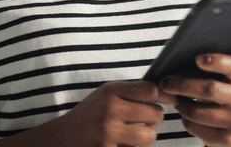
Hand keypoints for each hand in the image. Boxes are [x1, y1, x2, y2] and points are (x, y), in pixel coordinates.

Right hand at [54, 80, 176, 146]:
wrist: (63, 137)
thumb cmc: (90, 113)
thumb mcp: (105, 94)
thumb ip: (130, 92)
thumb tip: (165, 93)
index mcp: (110, 91)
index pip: (150, 90)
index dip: (163, 96)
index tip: (167, 100)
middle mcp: (110, 110)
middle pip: (155, 113)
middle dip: (156, 117)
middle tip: (149, 118)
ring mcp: (109, 133)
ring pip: (149, 136)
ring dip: (148, 136)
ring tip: (139, 133)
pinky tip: (125, 143)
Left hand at [159, 53, 230, 146]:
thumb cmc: (217, 85)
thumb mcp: (218, 73)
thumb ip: (204, 64)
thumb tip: (176, 59)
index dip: (216, 61)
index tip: (197, 58)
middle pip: (210, 89)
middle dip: (183, 85)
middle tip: (165, 82)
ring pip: (199, 112)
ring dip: (181, 104)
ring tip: (173, 97)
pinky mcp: (227, 138)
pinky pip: (195, 127)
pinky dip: (184, 119)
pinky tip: (183, 111)